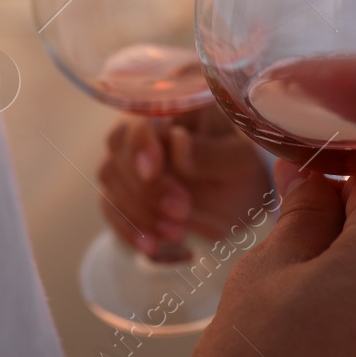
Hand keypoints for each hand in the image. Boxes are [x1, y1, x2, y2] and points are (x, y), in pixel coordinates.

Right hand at [97, 106, 272, 256]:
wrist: (243, 199)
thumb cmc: (244, 169)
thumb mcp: (241, 161)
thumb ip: (211, 152)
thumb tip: (176, 140)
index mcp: (176, 110)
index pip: (140, 118)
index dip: (140, 145)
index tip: (153, 173)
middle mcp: (146, 130)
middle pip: (118, 150)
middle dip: (146, 187)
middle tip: (182, 210)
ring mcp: (131, 160)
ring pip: (110, 179)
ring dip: (138, 210)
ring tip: (176, 231)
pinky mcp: (125, 192)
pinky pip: (111, 208)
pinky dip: (128, 229)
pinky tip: (153, 246)